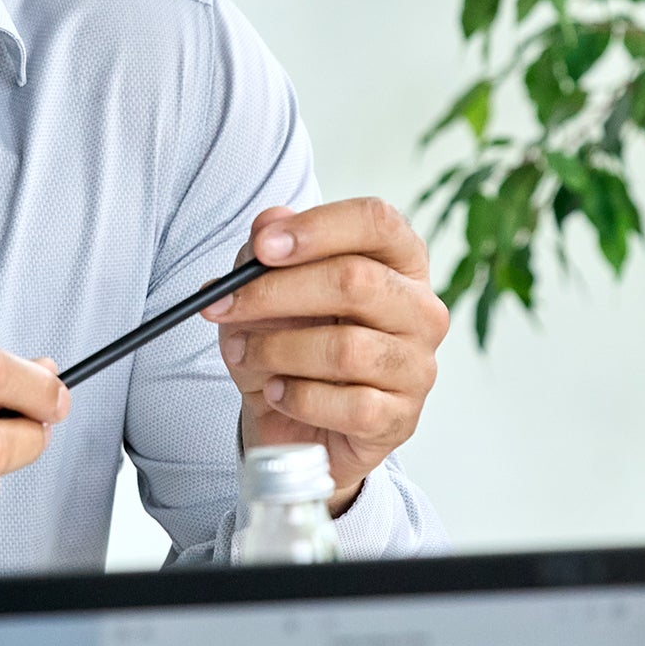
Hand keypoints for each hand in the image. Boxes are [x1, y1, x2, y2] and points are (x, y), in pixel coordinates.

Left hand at [202, 199, 447, 513]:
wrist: (294, 423)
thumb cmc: (290, 343)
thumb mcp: (265, 291)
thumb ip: (266, 253)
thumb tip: (268, 223)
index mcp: (398, 260)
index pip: (376, 222)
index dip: (317, 228)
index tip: (262, 247)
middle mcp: (420, 309)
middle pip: (356, 281)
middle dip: (276, 292)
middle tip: (224, 304)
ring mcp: (416, 366)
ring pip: (347, 348)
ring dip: (277, 350)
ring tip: (243, 353)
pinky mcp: (401, 418)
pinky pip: (350, 406)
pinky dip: (298, 399)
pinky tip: (277, 394)